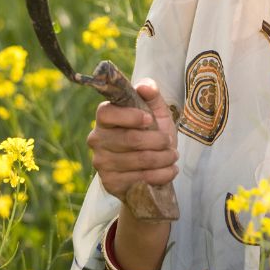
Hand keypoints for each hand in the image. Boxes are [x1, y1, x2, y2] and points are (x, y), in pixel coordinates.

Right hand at [86, 79, 178, 213]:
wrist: (152, 168)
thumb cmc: (152, 134)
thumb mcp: (156, 112)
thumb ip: (151, 95)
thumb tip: (145, 86)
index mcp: (104, 118)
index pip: (107, 113)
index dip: (130, 116)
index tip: (150, 119)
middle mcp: (97, 140)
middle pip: (129, 139)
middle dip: (157, 140)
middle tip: (170, 142)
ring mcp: (101, 163)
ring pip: (139, 160)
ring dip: (164, 158)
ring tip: (173, 156)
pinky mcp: (110, 183)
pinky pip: (140, 179)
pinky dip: (162, 174)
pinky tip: (170, 170)